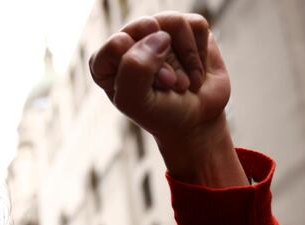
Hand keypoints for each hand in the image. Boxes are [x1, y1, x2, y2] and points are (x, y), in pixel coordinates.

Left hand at [90, 12, 246, 186]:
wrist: (195, 121)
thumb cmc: (160, 113)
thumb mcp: (137, 102)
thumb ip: (134, 69)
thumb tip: (159, 34)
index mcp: (104, 61)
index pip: (118, 44)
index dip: (141, 66)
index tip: (153, 88)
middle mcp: (128, 41)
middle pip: (146, 28)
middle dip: (166, 62)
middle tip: (170, 84)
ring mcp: (157, 32)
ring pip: (174, 23)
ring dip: (186, 59)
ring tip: (183, 82)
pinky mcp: (185, 29)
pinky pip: (196, 25)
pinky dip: (200, 53)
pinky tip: (195, 72)